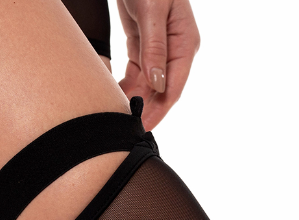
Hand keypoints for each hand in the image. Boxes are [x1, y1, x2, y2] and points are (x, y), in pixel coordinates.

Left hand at [116, 0, 199, 129]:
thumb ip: (154, 48)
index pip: (173, 88)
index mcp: (185, 44)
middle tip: (122, 129)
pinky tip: (114, 96)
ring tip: (115, 116)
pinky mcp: (144, 47)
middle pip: (160, 92)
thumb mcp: (152, 11)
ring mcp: (160, 51)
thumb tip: (158, 84)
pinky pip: (136, 75)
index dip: (158, 111)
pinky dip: (126, 86)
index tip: (141, 128)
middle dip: (144, 110)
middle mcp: (175, 51)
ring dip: (133, 101)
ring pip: (147, 87)